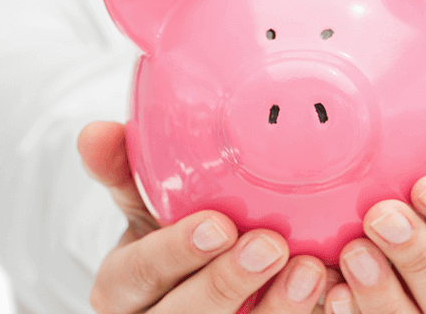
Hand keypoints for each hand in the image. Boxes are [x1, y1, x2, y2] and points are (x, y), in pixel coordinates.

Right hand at [77, 121, 338, 313]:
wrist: (196, 276)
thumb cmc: (171, 230)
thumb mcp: (144, 201)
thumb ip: (124, 168)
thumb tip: (94, 131)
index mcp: (121, 287)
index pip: (136, 275)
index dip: (175, 254)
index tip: (219, 224)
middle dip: (226, 286)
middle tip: (272, 244)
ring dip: (274, 311)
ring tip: (313, 270)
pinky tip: (331, 294)